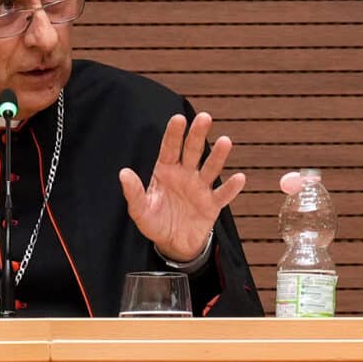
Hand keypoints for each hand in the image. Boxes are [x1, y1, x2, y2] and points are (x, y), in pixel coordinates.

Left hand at [119, 112, 245, 261]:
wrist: (173, 244)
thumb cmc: (155, 222)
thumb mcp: (140, 210)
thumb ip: (133, 192)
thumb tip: (123, 173)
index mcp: (165, 171)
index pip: (170, 148)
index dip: (174, 134)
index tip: (178, 118)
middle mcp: (185, 175)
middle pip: (192, 151)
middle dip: (197, 135)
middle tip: (204, 117)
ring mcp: (200, 189)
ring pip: (210, 169)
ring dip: (218, 156)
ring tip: (225, 141)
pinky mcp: (212, 205)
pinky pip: (223, 195)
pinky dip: (231, 188)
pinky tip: (239, 178)